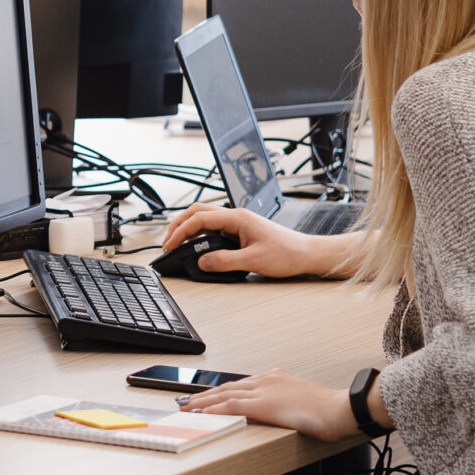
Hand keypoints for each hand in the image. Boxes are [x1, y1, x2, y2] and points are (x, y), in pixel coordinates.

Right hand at [160, 204, 355, 278]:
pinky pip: (214, 229)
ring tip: (177, 244)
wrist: (307, 254)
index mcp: (237, 217)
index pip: (200, 219)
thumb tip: (201, 261)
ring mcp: (238, 223)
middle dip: (178, 225)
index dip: (181, 231)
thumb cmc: (288, 253)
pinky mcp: (241, 231)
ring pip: (205, 219)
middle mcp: (236, 216)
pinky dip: (200, 235)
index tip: (170, 245)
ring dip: (188, 228)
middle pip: (198, 212)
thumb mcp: (253, 261)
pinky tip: (197, 247)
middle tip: (167, 242)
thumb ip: (224, 261)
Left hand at [181, 367, 359, 440]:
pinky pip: (230, 406)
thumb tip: (284, 412)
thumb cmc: (330, 410)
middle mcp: (267, 380)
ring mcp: (264, 390)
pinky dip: (213, 409)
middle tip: (186, 401)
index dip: (220, 391)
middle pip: (227, 387)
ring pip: (224, 394)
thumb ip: (289, 402)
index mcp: (276, 378)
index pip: (240, 384)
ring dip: (202, 401)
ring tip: (185, 408)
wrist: (342, 408)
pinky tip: (201, 414)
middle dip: (205, 395)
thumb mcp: (304, 401)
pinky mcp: (263, 404)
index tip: (207, 396)